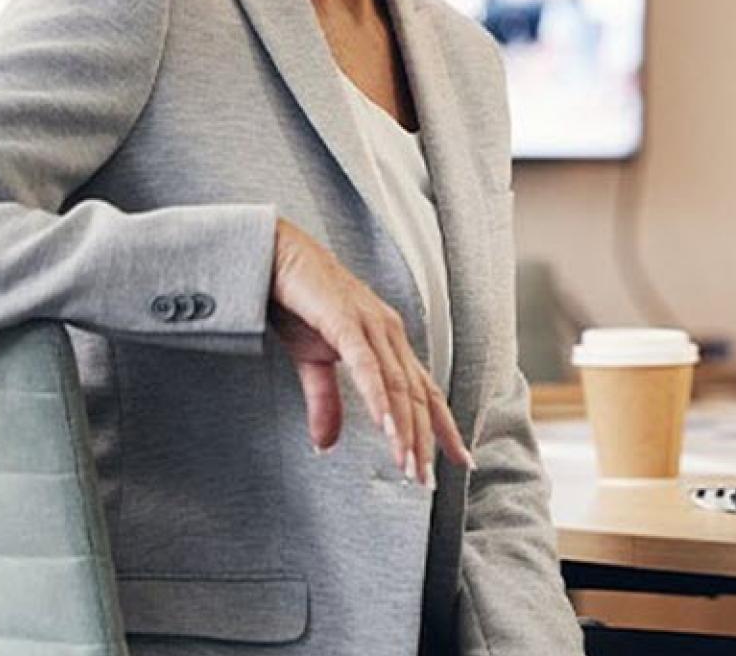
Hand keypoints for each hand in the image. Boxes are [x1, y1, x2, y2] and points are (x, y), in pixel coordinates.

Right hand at [268, 218, 471, 486]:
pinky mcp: (344, 319)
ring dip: (404, 429)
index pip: (425, 391)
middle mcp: (388, 332)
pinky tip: (386, 425)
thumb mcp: (313, 361)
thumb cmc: (299, 302)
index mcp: (388, 341)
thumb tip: (326, 445)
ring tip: (408, 465)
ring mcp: (369, 324)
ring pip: (397, 386)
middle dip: (426, 440)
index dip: (444, 427)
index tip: (460, 461)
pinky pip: (367, 365)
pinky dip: (379, 397)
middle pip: (417, 395)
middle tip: (426, 479)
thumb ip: (326, 401)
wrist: (275, 255)